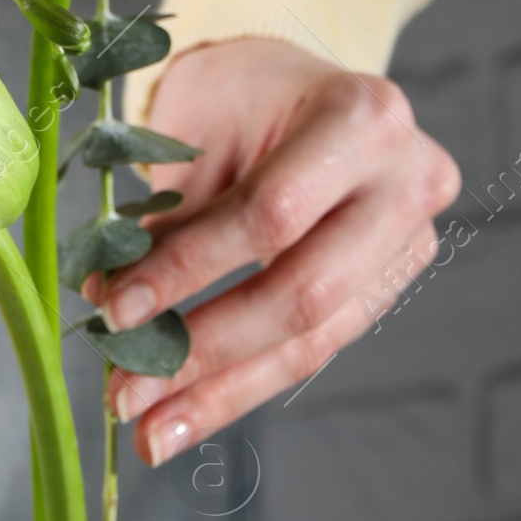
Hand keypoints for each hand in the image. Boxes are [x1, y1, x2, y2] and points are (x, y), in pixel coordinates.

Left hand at [95, 36, 459, 462]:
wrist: (303, 88)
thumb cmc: (244, 93)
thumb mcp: (199, 124)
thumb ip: (166, 215)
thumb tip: (109, 305)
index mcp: (362, 116)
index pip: (268, 215)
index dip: (188, 271)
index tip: (113, 312)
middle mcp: (406, 181)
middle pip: (302, 293)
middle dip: (204, 352)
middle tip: (125, 394)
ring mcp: (411, 241)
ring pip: (313, 341)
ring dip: (221, 393)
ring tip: (151, 432)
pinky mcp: (391, 287)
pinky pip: (314, 349)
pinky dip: (243, 385)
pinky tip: (187, 415)